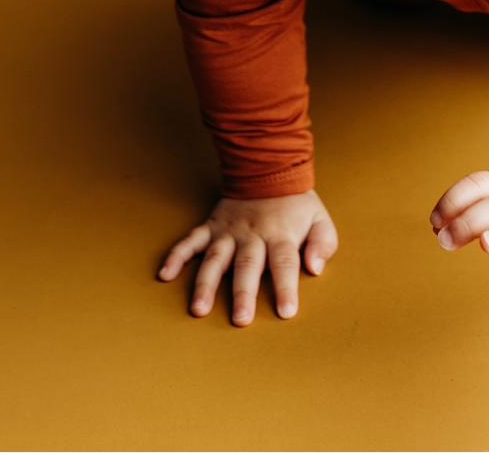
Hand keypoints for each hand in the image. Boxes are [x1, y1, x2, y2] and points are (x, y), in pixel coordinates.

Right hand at [158, 190, 337, 324]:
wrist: (268, 170)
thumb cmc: (296, 205)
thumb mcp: (319, 219)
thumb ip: (323, 244)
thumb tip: (315, 268)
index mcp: (280, 234)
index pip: (285, 263)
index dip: (286, 287)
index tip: (286, 312)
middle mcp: (252, 234)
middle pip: (247, 265)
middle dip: (243, 293)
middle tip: (240, 319)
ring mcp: (228, 231)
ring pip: (215, 259)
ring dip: (206, 284)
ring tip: (199, 309)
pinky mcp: (211, 227)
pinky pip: (190, 240)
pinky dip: (176, 256)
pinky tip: (165, 274)